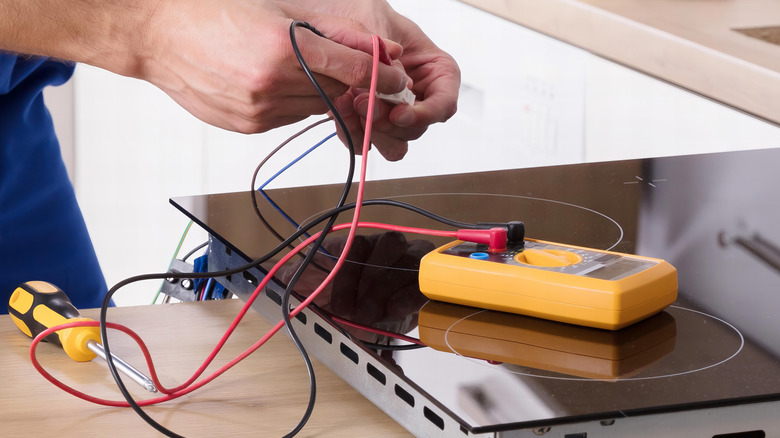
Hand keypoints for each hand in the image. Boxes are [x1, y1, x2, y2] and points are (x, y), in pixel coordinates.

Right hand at [132, 0, 411, 133]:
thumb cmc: (212, 11)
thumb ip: (332, 30)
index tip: (396, 76)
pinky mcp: (248, 126)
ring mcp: (259, 110)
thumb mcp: (278, 7)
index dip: (382, 74)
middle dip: (354, 84)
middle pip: (338, 92)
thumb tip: (378, 46)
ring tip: (302, 70)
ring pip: (316, 108)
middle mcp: (273, 84)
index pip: (354, 68)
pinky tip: (277, 82)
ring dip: (324, 93)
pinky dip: (295, 103)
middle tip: (362, 73)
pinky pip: (289, 118)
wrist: (156, 35)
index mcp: (283, 47)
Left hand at [276, 231, 434, 332]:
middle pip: (387, 245)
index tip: (336, 300)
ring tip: (370, 316)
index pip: (353, 243)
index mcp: (354, 245)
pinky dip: (408, 297)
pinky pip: (423, 281)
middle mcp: (384, 247)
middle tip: (354, 312)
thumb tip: (274, 277)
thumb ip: (295, 279)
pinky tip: (393, 313)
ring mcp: (408, 261)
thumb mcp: (314, 290)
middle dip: (368, 280)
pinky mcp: (424, 282)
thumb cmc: (339, 301)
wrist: (369, 323)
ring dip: (385, 289)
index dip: (345, 270)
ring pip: (408, 259)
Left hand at [283, 0, 460, 160]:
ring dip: (373, 133)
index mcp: (437, 71)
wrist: (335, 14)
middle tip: (363, 105)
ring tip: (350, 107)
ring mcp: (397, 111)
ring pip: (396, 142)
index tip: (398, 114)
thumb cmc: (368, 12)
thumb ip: (389, 57)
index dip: (424, 114)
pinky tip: (340, 113)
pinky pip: (369, 140)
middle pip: (417, 128)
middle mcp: (421, 96)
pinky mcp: (372, 120)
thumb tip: (400, 86)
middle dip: (390, 123)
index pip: (444, 104)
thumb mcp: (380, 24)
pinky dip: (355, 133)